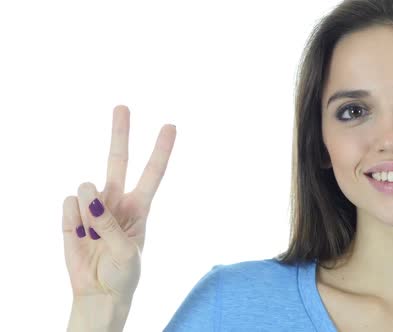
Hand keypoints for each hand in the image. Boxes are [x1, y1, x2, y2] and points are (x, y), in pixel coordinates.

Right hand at [62, 105, 175, 317]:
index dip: (161, 150)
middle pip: (118, 161)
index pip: (152, 174)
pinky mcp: (71, 216)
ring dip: (87, 213)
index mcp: (139, 208)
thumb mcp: (127, 252)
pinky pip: (68, 205)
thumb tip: (87, 193)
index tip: (170, 126)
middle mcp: (116, 201)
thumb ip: (110, 224)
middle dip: (120, 134)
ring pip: (86, 190)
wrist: (99, 294)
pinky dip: (71, 220)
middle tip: (122, 106)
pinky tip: (78, 236)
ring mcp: (92, 207)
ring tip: (93, 237)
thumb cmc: (123, 274)